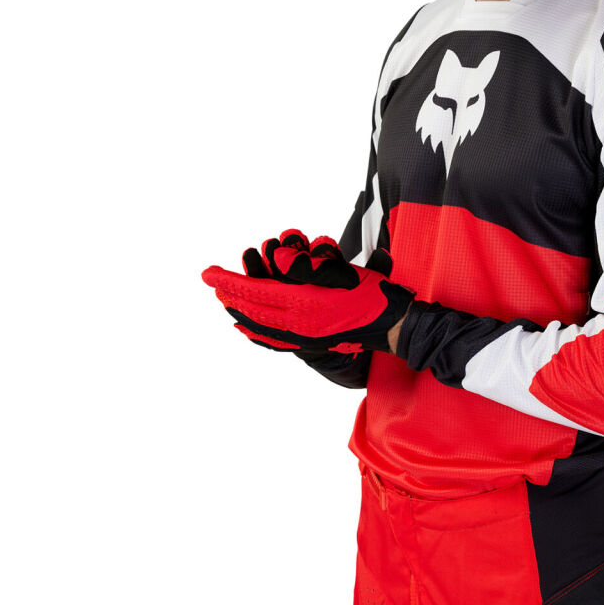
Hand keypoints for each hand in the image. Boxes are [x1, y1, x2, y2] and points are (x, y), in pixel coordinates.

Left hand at [202, 233, 413, 354]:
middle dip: (230, 295)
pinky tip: (250, 327)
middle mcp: (300, 325)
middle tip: (213, 282)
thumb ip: (306, 267)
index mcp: (305, 305)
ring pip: (261, 326)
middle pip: (253, 310)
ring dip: (241, 312)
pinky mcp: (312, 343)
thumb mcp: (340, 272)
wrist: (393, 325)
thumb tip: (276, 261)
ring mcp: (305, 338)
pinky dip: (256, 332)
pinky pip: (275, 340)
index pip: (256, 291)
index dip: (230, 281)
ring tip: (227, 301)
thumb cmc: (372, 294)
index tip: (210, 272)